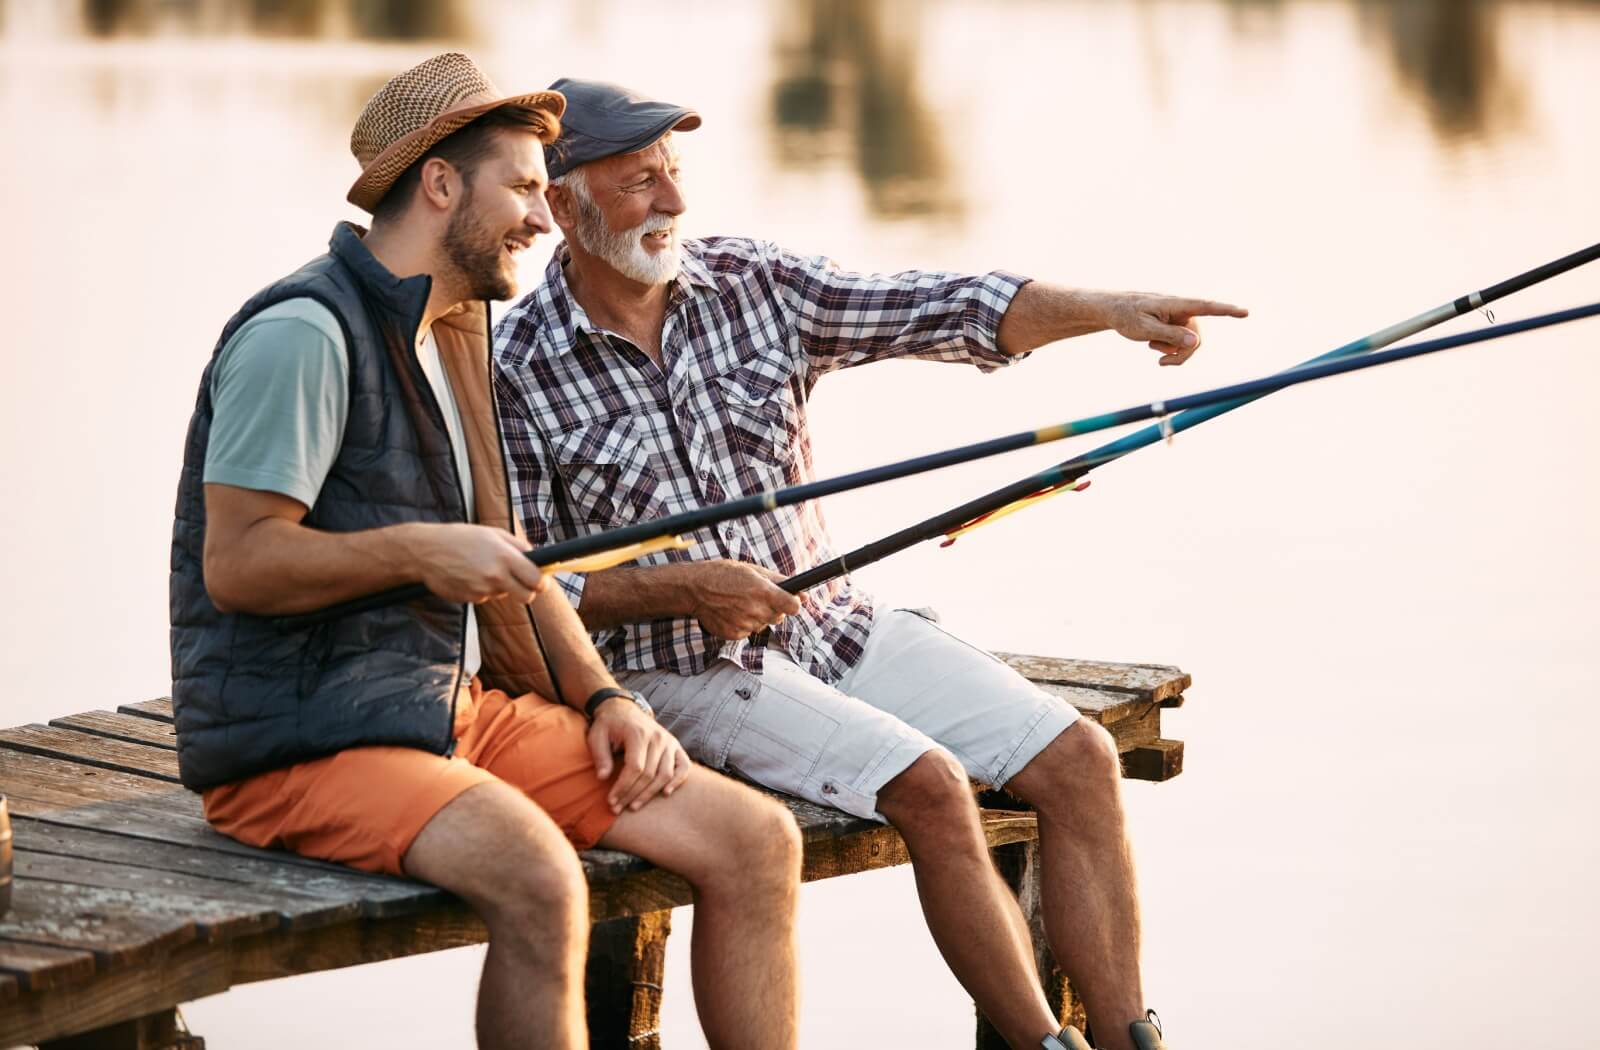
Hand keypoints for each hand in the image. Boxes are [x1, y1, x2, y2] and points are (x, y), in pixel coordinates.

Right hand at [411, 523, 545, 604]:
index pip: (536, 579)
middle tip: (520, 582)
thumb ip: (518, 546)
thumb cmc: (460, 538)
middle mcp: (495, 576)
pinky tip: (469, 575)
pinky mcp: (470, 599)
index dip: (542, 583)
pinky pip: (485, 597)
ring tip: (481, 568)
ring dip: (499, 586)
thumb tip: (537, 559)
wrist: (426, 551)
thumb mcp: (493, 533)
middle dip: (527, 591)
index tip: (541, 581)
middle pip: (526, 596)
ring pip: (503, 595)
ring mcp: (482, 590)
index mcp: (505, 557)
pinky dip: (482, 589)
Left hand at [587, 697, 690, 812]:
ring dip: (650, 794)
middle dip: (632, 794)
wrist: (622, 708)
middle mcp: (657, 737)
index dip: (623, 787)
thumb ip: (600, 756)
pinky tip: (665, 793)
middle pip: (649, 774)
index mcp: (638, 734)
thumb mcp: (596, 736)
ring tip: (634, 806)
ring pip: (665, 774)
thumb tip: (602, 778)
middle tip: (617, 808)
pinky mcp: (675, 745)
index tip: (611, 800)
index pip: (635, 768)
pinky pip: (683, 766)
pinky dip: (678, 781)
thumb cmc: (608, 725)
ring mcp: (668, 741)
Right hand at [683, 560, 801, 639]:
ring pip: (763, 625)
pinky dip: (744, 623)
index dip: (793, 604)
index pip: (794, 607)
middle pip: (779, 617)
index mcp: (764, 592)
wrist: (695, 589)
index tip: (790, 601)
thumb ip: (780, 582)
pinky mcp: (735, 635)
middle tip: (756, 597)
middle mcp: (756, 611)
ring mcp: (745, 625)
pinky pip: (749, 631)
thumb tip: (803, 594)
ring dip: (757, 616)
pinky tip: (732, 612)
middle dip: (773, 608)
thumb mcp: (754, 571)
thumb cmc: (724, 575)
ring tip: (740, 603)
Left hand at [1102, 293, 1248, 365]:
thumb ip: (1170, 335)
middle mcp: (1182, 310)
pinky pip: (1181, 342)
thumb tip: (1196, 341)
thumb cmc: (1127, 316)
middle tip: (1163, 364)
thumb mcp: (1144, 329)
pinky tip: (1152, 344)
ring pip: (1190, 342)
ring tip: (1152, 347)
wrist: (1114, 311)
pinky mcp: (1175, 325)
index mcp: (1175, 305)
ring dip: (1174, 351)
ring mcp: (1179, 318)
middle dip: (1183, 354)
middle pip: (1197, 337)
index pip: (1205, 307)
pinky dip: (1169, 348)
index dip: (1226, 311)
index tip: (1244, 312)